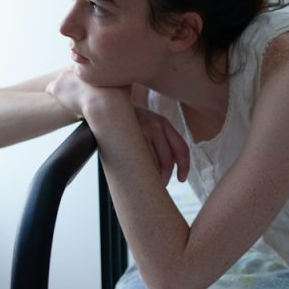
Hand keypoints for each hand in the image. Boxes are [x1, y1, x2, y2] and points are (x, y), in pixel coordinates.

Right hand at [46, 68, 188, 183]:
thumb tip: (168, 167)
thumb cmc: (126, 118)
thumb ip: (157, 139)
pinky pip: (137, 162)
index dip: (184, 167)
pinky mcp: (125, 135)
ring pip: (153, 164)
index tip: (182, 179)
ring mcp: (140, 130)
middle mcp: (155, 125)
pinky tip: (135, 179)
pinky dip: (139, 175)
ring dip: (152, 179)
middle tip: (159, 186)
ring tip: (146, 185)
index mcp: (163, 122)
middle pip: (167, 161)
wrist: (104, 102)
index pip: (181, 148)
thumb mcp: (145, 123)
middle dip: (164, 178)